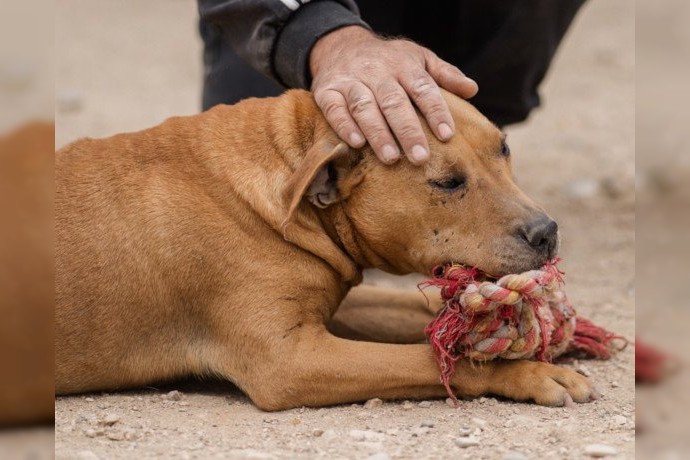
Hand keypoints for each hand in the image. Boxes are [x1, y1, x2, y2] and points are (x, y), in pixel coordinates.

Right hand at [309, 26, 477, 164]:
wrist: (340, 45)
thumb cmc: (387, 60)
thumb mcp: (417, 58)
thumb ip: (444, 74)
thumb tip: (472, 90)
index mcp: (403, 65)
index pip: (423, 88)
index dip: (435, 111)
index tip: (447, 135)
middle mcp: (376, 72)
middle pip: (394, 102)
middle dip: (408, 131)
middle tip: (420, 158)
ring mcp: (350, 80)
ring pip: (364, 107)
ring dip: (378, 133)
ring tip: (391, 158)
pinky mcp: (327, 91)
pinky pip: (334, 109)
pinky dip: (344, 126)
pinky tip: (355, 143)